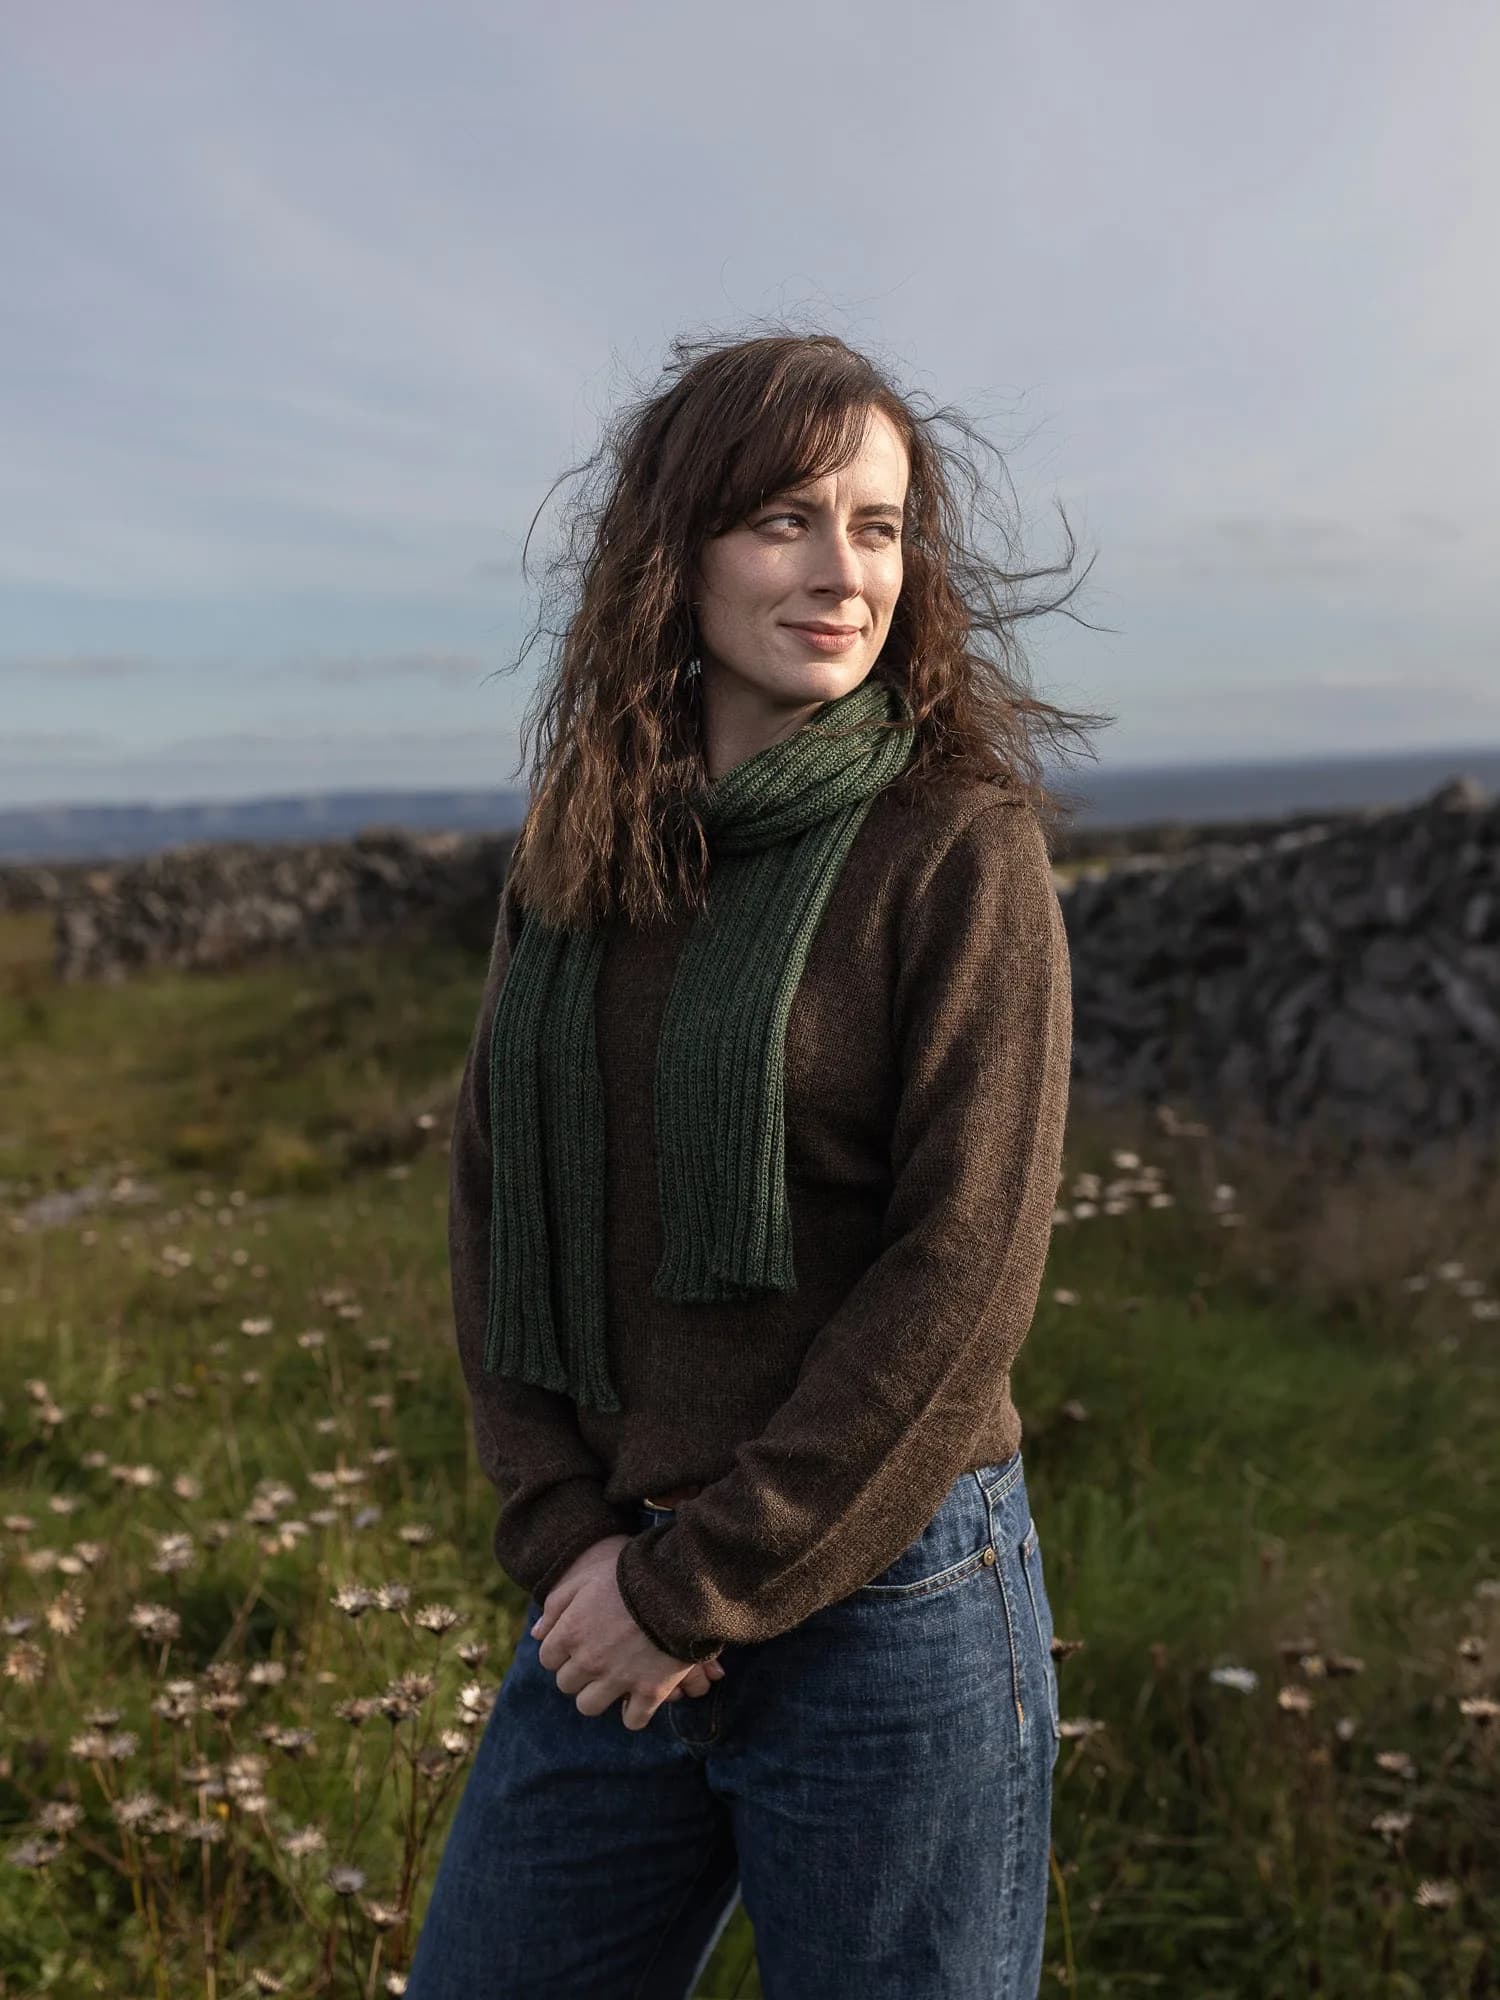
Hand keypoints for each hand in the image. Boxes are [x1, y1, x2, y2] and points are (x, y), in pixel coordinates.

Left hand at [532, 1535, 724, 1730]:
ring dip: (599, 1695)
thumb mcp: (585, 1579)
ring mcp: (618, 1679)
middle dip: (579, 1672)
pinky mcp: (649, 1691)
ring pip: (589, 1706)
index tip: (578, 1642)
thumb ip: (556, 1605)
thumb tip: (536, 1634)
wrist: (677, 1584)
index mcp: (570, 1632)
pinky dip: (635, 1712)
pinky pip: (632, 1720)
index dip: (562, 1650)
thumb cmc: (628, 1576)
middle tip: (598, 1657)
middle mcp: (588, 1661)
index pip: (548, 1659)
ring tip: (614, 1679)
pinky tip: (640, 1696)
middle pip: (566, 1684)